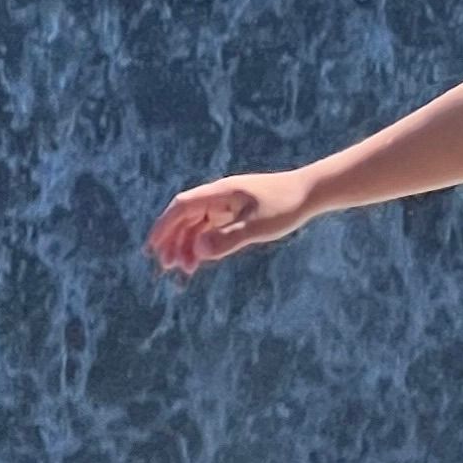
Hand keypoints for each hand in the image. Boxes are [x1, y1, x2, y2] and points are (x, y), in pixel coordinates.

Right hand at [147, 172, 314, 276]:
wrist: (310, 192)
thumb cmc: (285, 205)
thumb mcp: (257, 226)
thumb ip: (228, 239)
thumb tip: (198, 251)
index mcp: (220, 193)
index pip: (182, 207)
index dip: (164, 226)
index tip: (152, 247)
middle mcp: (220, 197)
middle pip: (185, 217)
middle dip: (172, 240)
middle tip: (165, 266)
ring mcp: (228, 205)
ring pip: (198, 224)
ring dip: (187, 244)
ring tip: (183, 270)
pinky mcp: (237, 213)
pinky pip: (212, 228)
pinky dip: (204, 243)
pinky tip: (200, 261)